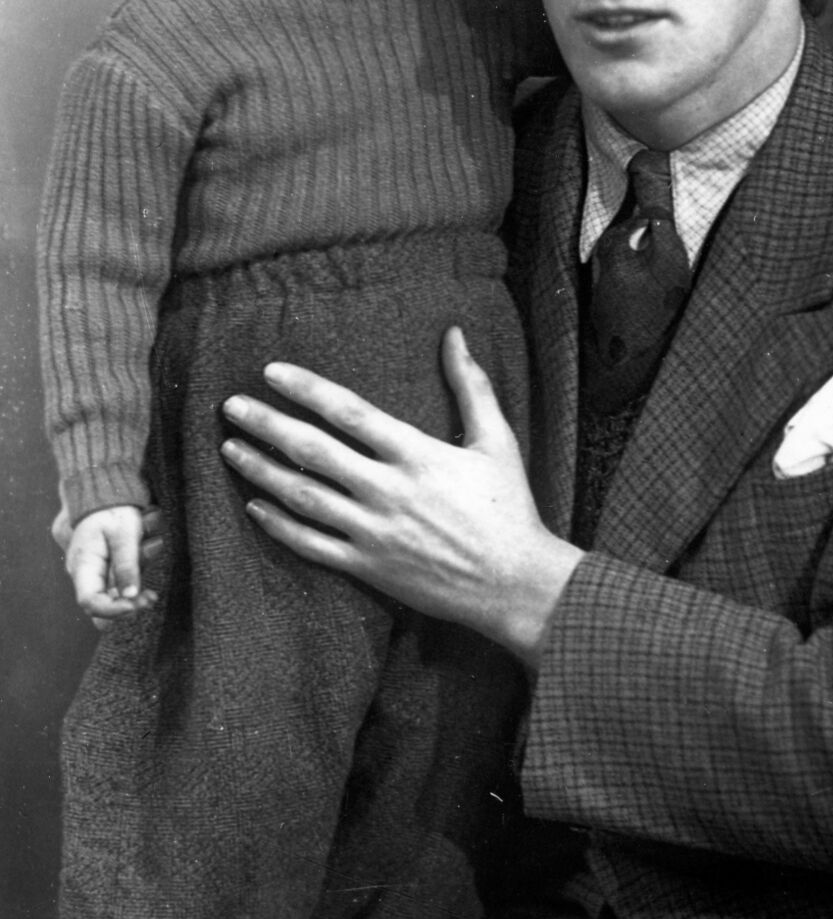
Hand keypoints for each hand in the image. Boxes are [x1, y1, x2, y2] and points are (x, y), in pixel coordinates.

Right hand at [64, 505, 157, 630]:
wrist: (109, 492)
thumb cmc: (114, 509)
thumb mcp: (124, 534)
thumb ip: (126, 565)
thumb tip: (130, 596)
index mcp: (83, 565)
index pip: (89, 601)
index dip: (111, 610)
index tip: (135, 606)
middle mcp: (86, 573)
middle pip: (102, 603)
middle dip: (127, 606)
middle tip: (149, 600)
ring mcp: (96, 572)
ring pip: (113, 596)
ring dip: (134, 598)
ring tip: (152, 595)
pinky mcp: (108, 568)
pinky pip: (120, 586)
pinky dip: (135, 587)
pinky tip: (149, 591)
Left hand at [220, 327, 582, 665]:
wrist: (515, 583)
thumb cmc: (509, 507)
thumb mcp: (497, 440)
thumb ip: (471, 386)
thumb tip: (456, 335)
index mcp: (418, 455)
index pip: (350, 412)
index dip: (307, 389)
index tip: (271, 372)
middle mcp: (389, 491)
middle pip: (313, 452)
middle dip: (267, 425)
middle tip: (232, 406)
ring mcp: (374, 532)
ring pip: (303, 497)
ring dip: (261, 470)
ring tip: (230, 448)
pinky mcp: (369, 567)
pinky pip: (311, 545)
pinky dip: (279, 525)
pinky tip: (255, 506)